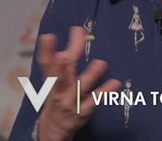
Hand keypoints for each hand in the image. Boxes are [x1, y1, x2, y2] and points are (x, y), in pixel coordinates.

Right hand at [36, 26, 120, 140]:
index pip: (46, 65)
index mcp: (51, 81)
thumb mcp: (54, 79)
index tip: (49, 36)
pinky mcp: (84, 110)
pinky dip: (105, 92)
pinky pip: (95, 100)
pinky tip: (115, 82)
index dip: (46, 51)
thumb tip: (75, 32)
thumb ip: (64, 56)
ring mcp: (71, 101)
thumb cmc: (58, 95)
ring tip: (100, 63)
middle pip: (61, 76)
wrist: (54, 128)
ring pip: (80, 88)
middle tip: (65, 54)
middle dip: (63, 66)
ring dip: (90, 76)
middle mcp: (59, 91)